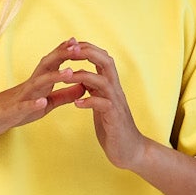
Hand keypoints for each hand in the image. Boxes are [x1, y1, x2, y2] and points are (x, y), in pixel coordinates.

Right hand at [0, 39, 88, 137]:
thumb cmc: (18, 109)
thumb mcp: (46, 103)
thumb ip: (64, 95)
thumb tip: (84, 86)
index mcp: (40, 81)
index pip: (55, 63)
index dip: (67, 53)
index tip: (82, 43)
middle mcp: (31, 84)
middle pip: (48, 65)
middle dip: (63, 55)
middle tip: (78, 47)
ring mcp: (22, 96)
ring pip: (38, 83)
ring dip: (54, 76)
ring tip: (69, 72)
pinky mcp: (14, 111)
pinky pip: (24, 106)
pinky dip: (33, 103)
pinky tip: (42, 101)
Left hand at [63, 39, 146, 169]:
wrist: (130, 151)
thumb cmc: (113, 127)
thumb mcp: (101, 104)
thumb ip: (94, 90)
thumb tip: (82, 77)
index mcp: (111, 86)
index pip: (102, 58)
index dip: (87, 48)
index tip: (71, 44)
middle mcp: (116, 90)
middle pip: (106, 62)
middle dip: (87, 53)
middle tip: (70, 50)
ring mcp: (116, 103)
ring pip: (102, 81)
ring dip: (82, 76)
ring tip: (65, 76)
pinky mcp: (114, 118)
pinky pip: (103, 104)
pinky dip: (89, 101)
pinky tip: (77, 103)